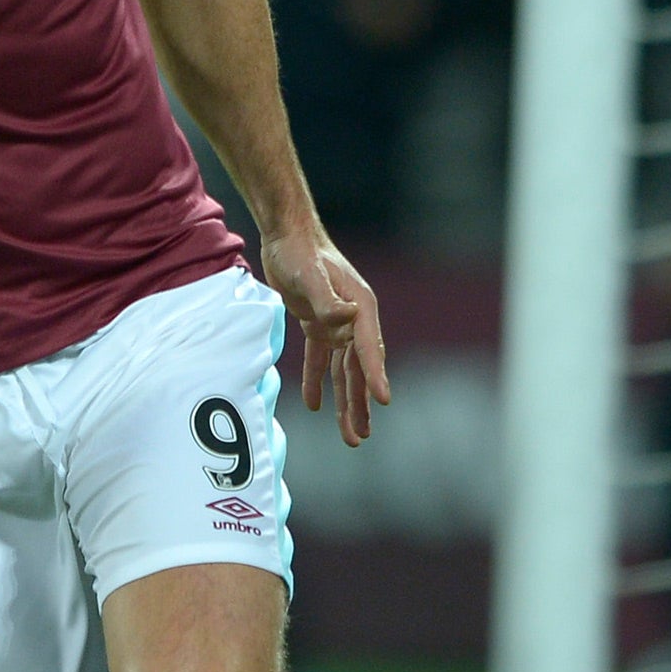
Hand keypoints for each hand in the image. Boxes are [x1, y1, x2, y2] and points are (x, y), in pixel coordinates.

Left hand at [260, 226, 390, 446]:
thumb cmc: (300, 252)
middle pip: (359, 368)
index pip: (369, 348)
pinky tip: (314, 405)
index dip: (376, 374)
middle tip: (360, 436)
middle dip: (361, 403)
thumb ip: (326, 299)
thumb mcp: (309, 275)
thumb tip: (346, 318)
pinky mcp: (318, 322)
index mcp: (360, 307)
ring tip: (350, 435)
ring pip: (343, 370)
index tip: (384, 400)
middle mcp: (354, 318)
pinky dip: (318, 380)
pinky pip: (321, 358)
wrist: (286, 235)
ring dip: (346, 401)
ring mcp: (338, 322)